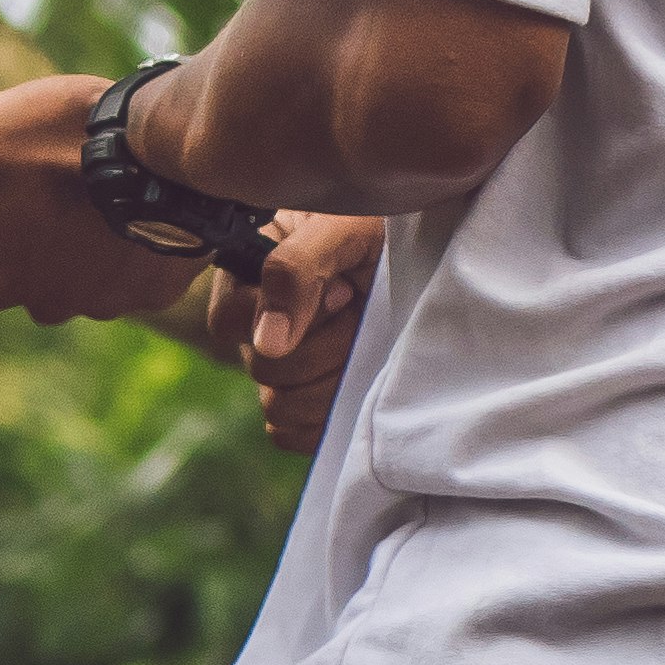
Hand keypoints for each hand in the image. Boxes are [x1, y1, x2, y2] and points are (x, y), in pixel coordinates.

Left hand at [0, 76, 198, 325]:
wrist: (166, 157)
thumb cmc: (51, 144)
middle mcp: (36, 305)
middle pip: (13, 252)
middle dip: (24, 212)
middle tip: (48, 162)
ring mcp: (98, 304)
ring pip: (71, 257)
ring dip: (77, 223)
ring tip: (95, 176)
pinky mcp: (151, 292)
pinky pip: (124, 263)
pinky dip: (124, 235)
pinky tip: (133, 199)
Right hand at [226, 213, 383, 450]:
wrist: (435, 261)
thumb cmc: (383, 231)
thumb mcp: (343, 229)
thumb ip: (296, 269)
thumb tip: (268, 344)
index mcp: (253, 277)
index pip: (229, 322)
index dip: (283, 317)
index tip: (341, 292)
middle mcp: (262, 326)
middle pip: (262, 370)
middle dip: (322, 348)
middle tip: (360, 314)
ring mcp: (284, 369)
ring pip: (279, 408)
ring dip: (333, 382)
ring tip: (364, 344)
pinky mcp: (309, 404)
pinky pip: (294, 435)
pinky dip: (329, 420)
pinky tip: (360, 385)